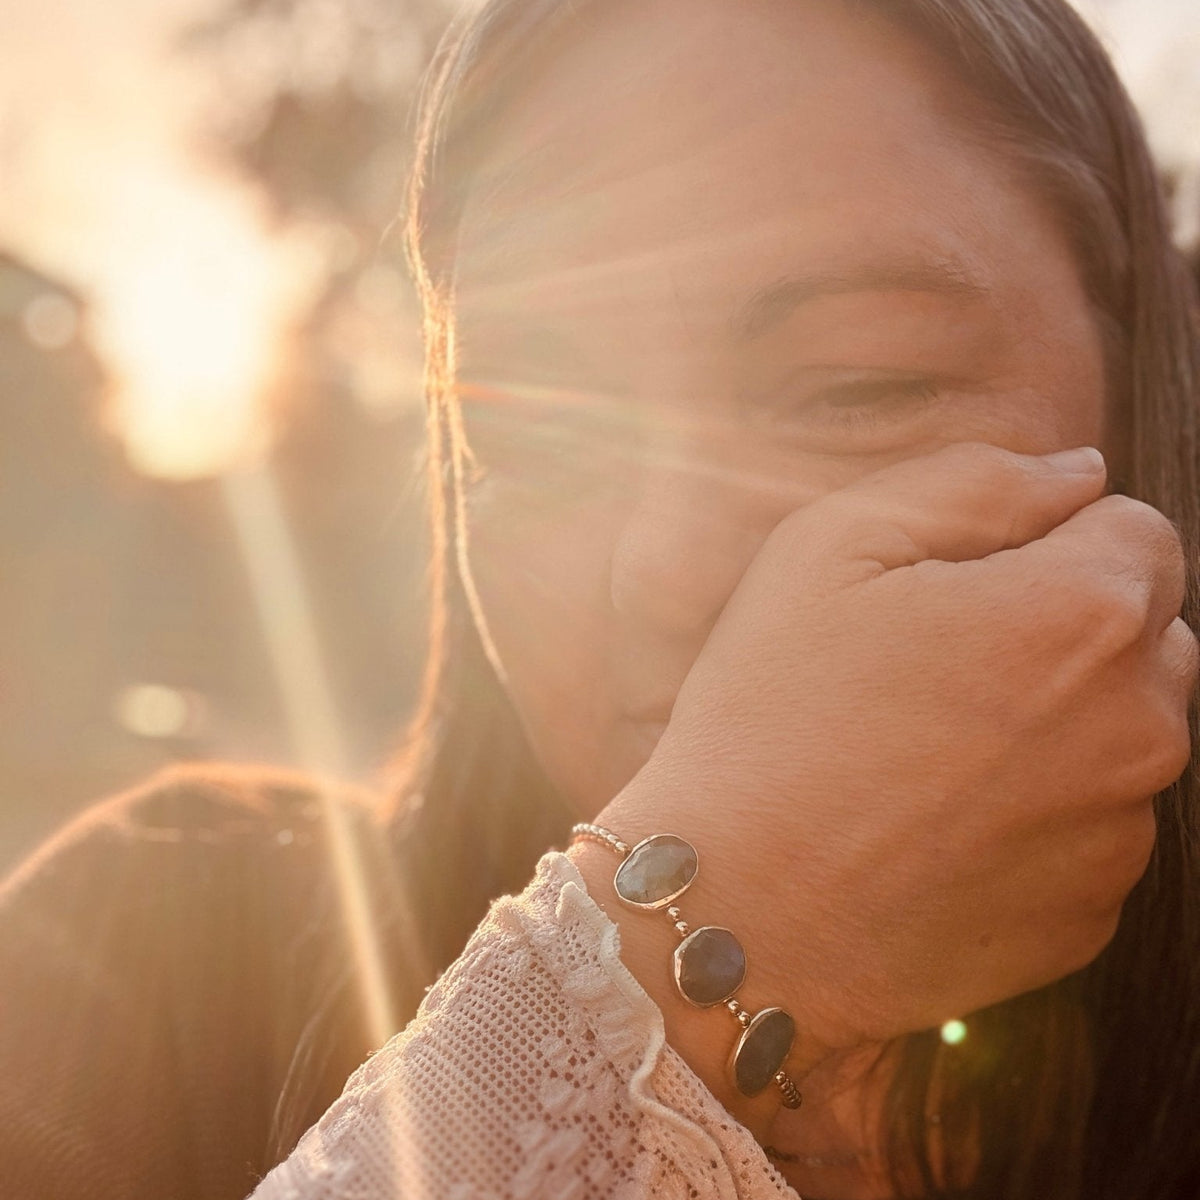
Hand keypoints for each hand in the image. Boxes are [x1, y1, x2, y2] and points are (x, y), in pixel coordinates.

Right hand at [576, 442, 1195, 1119]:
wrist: (737, 911)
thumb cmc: (769, 717)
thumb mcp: (827, 549)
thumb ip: (971, 482)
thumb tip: (1076, 473)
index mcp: (1084, 614)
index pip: (1136, 531)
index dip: (1043, 542)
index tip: (957, 586)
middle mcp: (1139, 725)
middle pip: (1145, 633)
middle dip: (1063, 627)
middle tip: (936, 664)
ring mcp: (1122, 833)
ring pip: (1122, 732)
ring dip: (1056, 721)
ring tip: (926, 751)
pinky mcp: (1092, 914)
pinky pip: (1092, 827)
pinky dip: (1038, 813)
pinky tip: (937, 823)